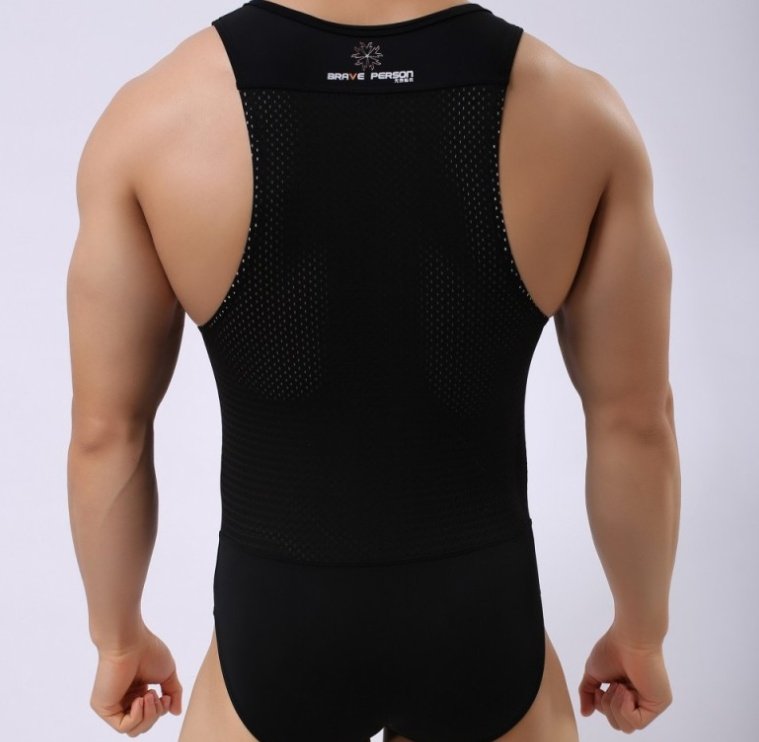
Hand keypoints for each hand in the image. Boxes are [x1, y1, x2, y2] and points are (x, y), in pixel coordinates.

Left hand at [90, 622, 182, 736]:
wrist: (129, 642)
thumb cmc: (148, 651)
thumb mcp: (167, 674)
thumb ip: (173, 693)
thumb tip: (176, 712)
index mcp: (137, 692)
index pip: (150, 716)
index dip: (161, 711)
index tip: (166, 696)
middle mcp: (124, 700)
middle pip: (143, 726)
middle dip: (155, 715)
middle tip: (157, 695)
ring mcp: (113, 705)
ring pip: (134, 730)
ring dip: (148, 716)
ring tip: (149, 694)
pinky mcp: (104, 708)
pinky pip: (123, 726)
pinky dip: (136, 717)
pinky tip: (140, 699)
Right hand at [578, 623, 672, 732]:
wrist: (629, 638)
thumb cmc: (612, 650)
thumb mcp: (593, 673)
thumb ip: (587, 693)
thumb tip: (585, 713)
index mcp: (625, 693)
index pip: (611, 716)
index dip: (601, 706)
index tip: (600, 687)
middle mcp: (639, 699)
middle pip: (618, 725)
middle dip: (607, 707)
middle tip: (611, 686)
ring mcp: (649, 703)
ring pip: (627, 727)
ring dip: (615, 706)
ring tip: (619, 686)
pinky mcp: (658, 704)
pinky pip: (637, 722)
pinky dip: (625, 708)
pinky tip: (626, 690)